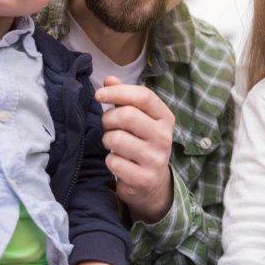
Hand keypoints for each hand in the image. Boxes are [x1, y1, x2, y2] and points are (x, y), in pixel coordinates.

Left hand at [97, 76, 173, 222]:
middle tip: (108, 126)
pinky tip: (119, 163)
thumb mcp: (139, 119)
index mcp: (165, 118)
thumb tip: (109, 79)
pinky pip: (113, 162)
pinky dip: (110, 161)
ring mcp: (155, 159)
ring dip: (107, 140)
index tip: (99, 95)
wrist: (154, 184)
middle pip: (126, 116)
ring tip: (114, 145)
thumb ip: (124, 99)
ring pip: (116, 139)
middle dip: (108, 119)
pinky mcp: (143, 178)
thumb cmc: (142, 144)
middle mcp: (164, 137)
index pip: (143, 96)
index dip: (118, 92)